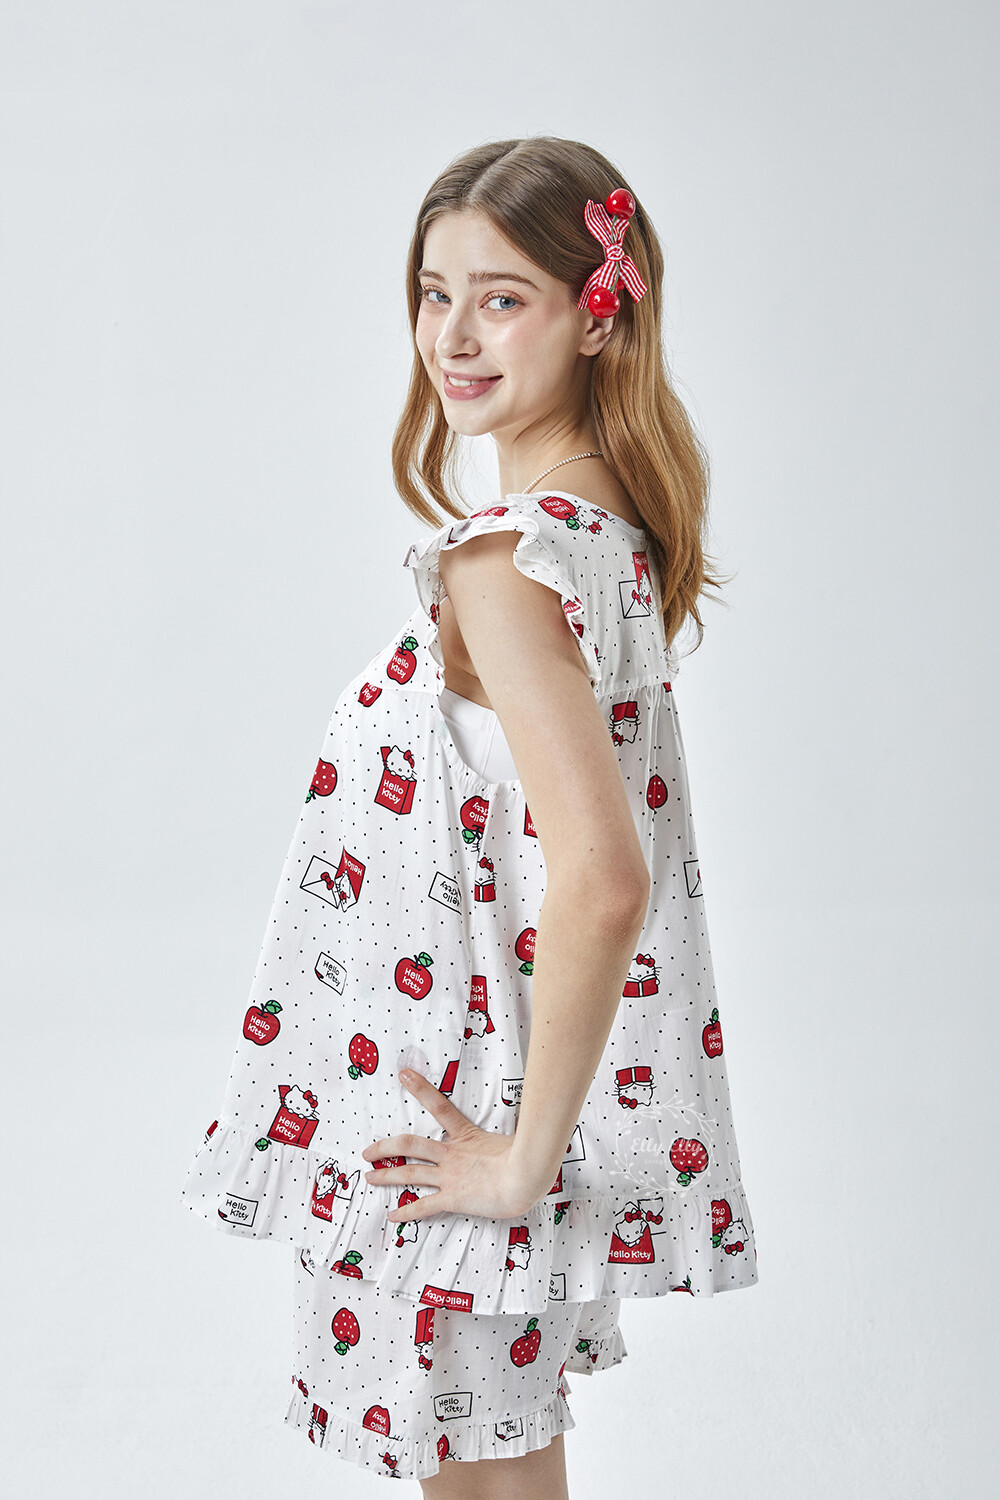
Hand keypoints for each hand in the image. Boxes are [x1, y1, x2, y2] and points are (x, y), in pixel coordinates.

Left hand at [361, 1070, 552, 1223]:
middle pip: (409, 1144)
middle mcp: (451, 1154)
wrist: (526, 1177)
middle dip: (385, 1147)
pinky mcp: (452, 1198)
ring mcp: (450, 1176)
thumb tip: (535, 1110)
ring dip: (387, 1176)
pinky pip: (423, 1206)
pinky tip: (392, 1216)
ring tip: (369, 1177)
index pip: (439, 1105)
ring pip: (409, 1173)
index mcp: (466, 1135)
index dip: (420, 1087)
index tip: (404, 1074)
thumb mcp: (518, 1134)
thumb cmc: (527, 1156)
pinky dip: (406, 1212)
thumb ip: (516, 1124)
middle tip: (367, 1151)